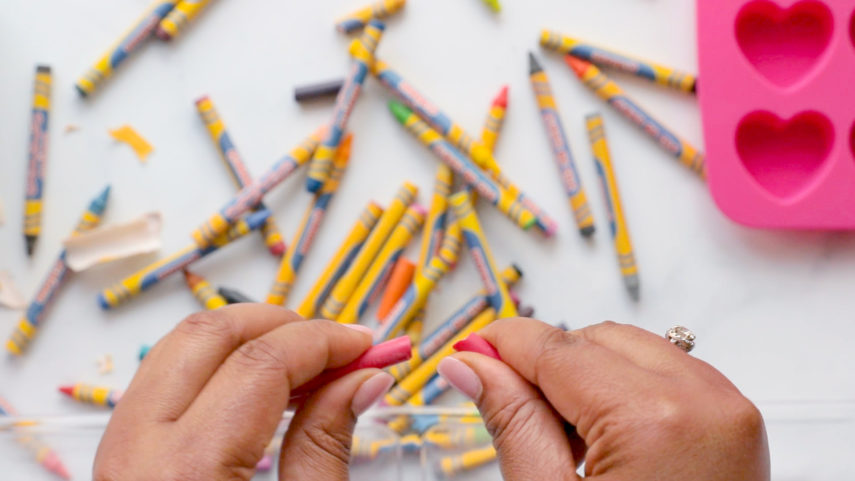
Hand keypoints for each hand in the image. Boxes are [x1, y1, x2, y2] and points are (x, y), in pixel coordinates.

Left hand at [94, 304, 394, 480]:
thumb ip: (326, 445)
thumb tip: (363, 378)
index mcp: (184, 476)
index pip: (259, 363)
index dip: (324, 341)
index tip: (366, 345)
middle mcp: (134, 454)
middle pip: (206, 335)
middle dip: (280, 324)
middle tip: (337, 342)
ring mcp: (117, 455)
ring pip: (177, 352)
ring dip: (247, 342)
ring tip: (307, 363)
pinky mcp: (120, 462)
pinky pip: (166, 385)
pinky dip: (219, 371)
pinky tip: (264, 390)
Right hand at [438, 318, 769, 480]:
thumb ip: (512, 421)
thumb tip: (471, 367)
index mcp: (655, 420)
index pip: (557, 347)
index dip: (501, 344)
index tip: (467, 353)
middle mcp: (705, 400)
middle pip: (595, 339)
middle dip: (546, 364)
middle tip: (511, 408)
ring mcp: (729, 411)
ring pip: (632, 351)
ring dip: (586, 377)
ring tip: (565, 443)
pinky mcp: (735, 424)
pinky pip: (666, 375)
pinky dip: (625, 392)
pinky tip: (604, 444)